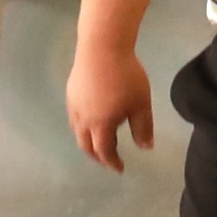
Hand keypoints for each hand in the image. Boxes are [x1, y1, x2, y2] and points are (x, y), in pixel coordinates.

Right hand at [65, 43, 154, 170]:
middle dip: (97, 156)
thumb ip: (143, 128)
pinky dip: (83, 128)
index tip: (121, 169)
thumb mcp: (141, 104)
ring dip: (88, 142)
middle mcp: (82, 119)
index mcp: (100, 125)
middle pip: (85, 145)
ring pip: (77, 132)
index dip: (112, 162)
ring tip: (100, 143)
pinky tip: (92, 120)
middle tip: (108, 160)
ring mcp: (74, 105)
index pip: (104, 151)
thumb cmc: (126, 77)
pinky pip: (74, 118)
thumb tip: (146, 148)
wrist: (102, 48)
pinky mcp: (71, 93)